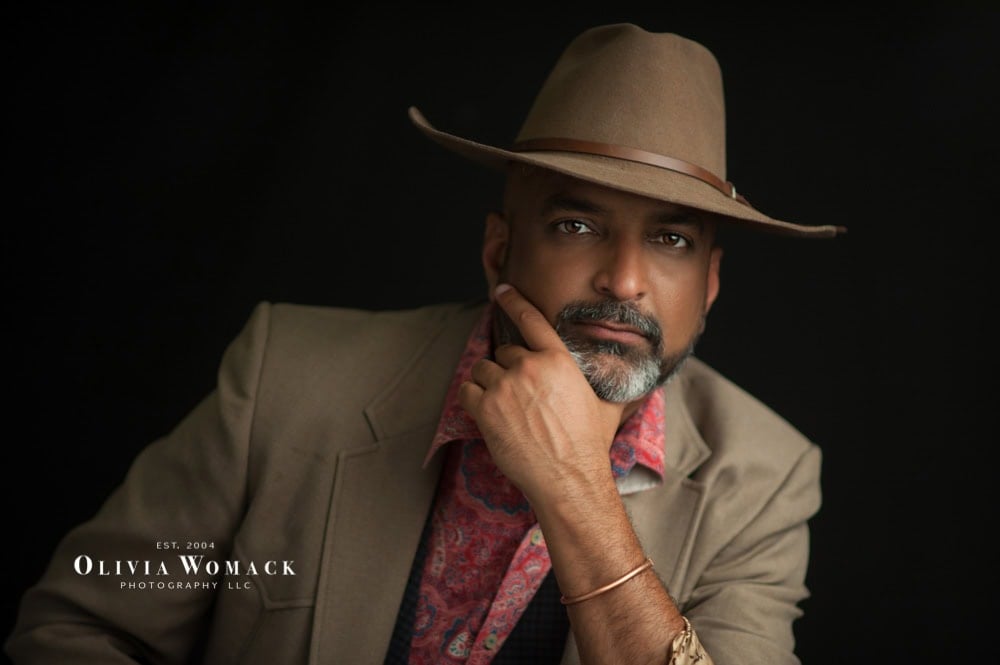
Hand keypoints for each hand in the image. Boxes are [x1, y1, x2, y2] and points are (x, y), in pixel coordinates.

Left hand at [458, 284, 625, 504]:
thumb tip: (626, 376)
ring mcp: (505, 388)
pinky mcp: (486, 410)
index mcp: (558, 360)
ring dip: (488, 383)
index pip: (531, 320)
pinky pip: (467, 391)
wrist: (569, 478)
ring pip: (482, 369)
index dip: (514, 301)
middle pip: (504, 352)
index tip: (502, 290)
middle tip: (519, 395)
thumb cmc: (589, 444)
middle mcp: (530, 368)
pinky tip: (488, 413)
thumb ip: (607, 383)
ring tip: (504, 406)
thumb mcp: (606, 404)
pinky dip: (473, 399)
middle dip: (508, 370)